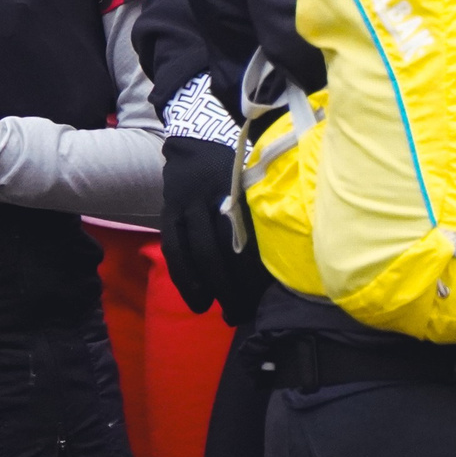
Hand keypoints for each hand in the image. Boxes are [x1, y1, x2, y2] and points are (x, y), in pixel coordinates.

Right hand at [160, 134, 266, 326]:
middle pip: (229, 246)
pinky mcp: (169, 211)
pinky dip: (184, 279)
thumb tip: (287, 262)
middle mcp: (216, 195)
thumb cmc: (236, 174)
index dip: (261, 269)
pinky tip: (198, 302)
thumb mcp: (254, 185)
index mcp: (243, 189)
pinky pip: (174, 249)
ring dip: (214, 288)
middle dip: (238, 286)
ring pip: (201, 251)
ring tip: (227, 315)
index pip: (253, 234)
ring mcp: (189, 203)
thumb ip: (262, 215)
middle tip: (250, 313)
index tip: (270, 297)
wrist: (196, 141)